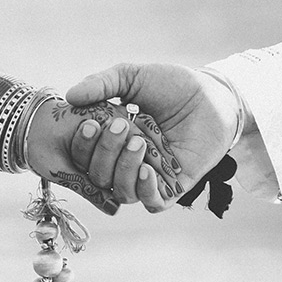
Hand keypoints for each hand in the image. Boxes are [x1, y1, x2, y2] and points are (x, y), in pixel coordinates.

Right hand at [65, 64, 241, 211]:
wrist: (212, 94)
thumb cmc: (172, 85)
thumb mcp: (132, 77)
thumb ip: (102, 84)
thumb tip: (70, 96)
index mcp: (112, 140)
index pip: (85, 155)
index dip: (83, 145)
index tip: (89, 124)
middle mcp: (126, 162)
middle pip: (99, 176)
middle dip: (105, 153)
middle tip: (120, 125)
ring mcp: (149, 176)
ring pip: (122, 192)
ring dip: (123, 170)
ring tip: (138, 143)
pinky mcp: (174, 188)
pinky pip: (151, 203)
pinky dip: (145, 189)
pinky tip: (146, 169)